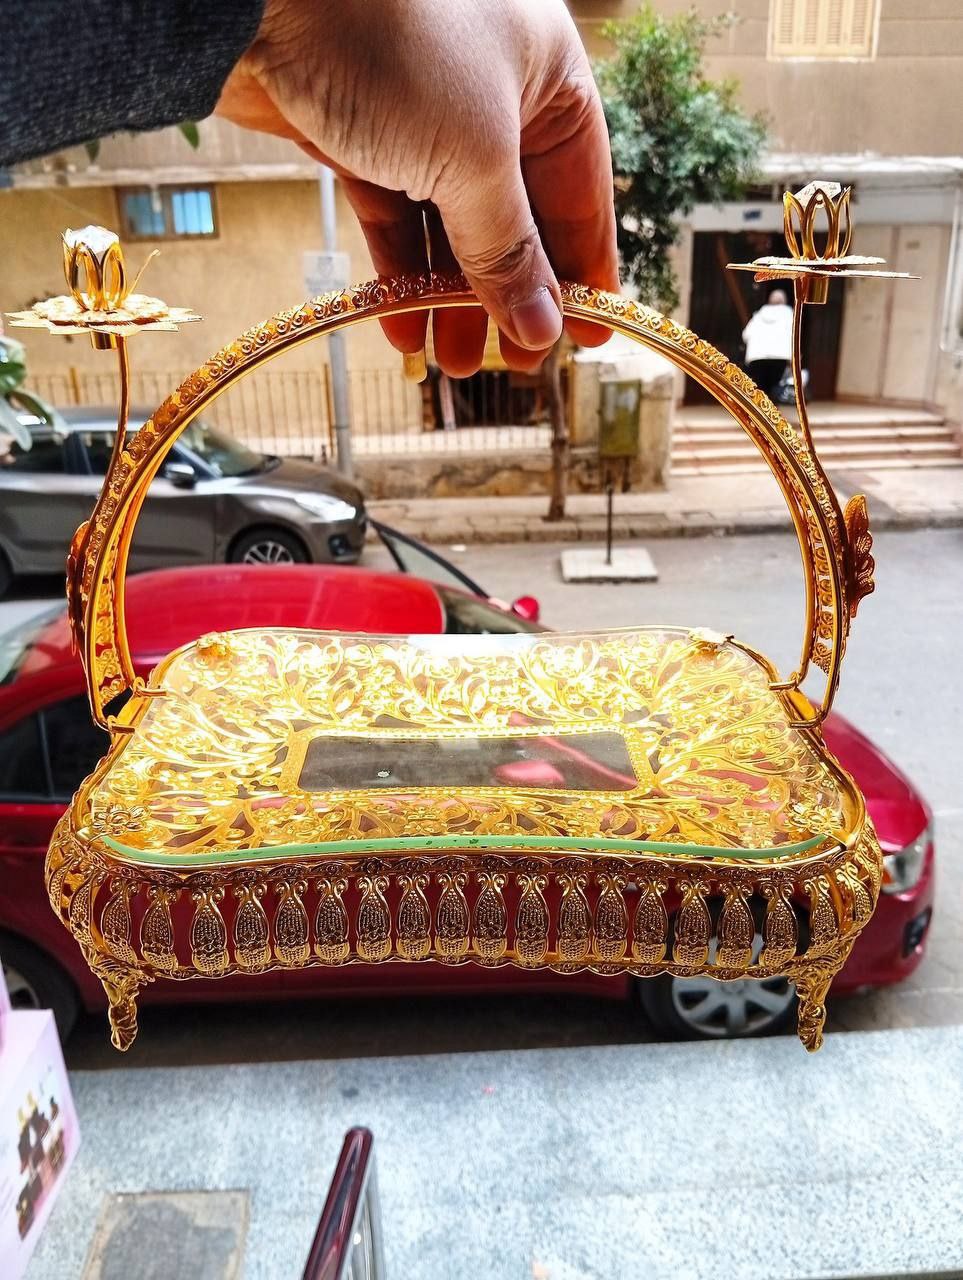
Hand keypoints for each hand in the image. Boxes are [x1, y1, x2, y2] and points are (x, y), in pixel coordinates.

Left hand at [216, 0, 618, 374]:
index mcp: (547, 74)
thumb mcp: (473, 158)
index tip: (588, 337)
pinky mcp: (360, 129)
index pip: (580, 191)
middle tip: (516, 364)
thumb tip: (544, 328)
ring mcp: (422, 110)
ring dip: (453, 296)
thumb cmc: (392, 42)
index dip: (584, 270)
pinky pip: (394, 215)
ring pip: (451, 223)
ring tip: (455, 362)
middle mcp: (492, 90)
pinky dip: (400, 271)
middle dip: (512, 294)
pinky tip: (404, 327)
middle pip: (516, 215)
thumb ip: (508, 250)